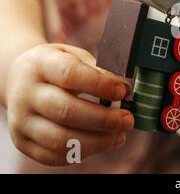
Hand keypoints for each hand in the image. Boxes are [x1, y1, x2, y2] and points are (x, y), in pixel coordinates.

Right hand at [5, 44, 133, 165]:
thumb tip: (123, 90)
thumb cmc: (56, 68)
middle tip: (128, 119)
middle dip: (103, 119)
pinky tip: (101, 143)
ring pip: (60, 140)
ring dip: (97, 141)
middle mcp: (26, 94)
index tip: (122, 92)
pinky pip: (54, 156)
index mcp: (40, 65)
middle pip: (65, 111)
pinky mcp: (23, 142)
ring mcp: (21, 121)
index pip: (69, 74)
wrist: (19, 80)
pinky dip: (83, 152)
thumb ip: (98, 71)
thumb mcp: (74, 57)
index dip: (100, 85)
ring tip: (120, 135)